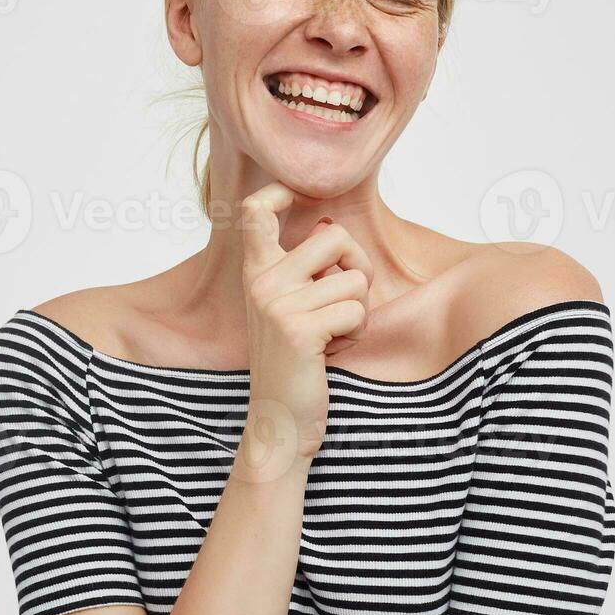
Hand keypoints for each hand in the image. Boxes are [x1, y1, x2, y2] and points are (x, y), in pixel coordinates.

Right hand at [237, 181, 372, 464]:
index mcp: (256, 272)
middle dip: (358, 267)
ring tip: (332, 335)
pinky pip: (356, 312)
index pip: (256, 211)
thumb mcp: (290, 308)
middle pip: (335, 235)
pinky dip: (356, 334)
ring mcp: (276, 304)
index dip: (279, 191)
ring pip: (355, 279)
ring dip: (358, 311)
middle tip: (345, 300)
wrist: (279, 423)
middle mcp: (261, 281)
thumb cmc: (295, 362)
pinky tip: (330, 352)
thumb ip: (304, 270)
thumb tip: (329, 225)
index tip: (295, 195)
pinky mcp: (298, 329)